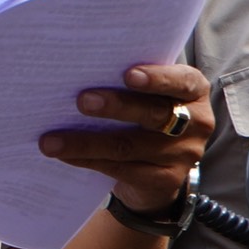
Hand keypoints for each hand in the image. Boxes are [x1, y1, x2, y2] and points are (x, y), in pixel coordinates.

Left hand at [38, 64, 213, 212]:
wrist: (158, 170)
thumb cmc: (144, 115)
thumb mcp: (147, 94)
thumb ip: (129, 81)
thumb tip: (77, 67)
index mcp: (193, 90)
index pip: (181, 81)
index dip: (156, 78)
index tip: (127, 74)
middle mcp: (197, 122)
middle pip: (153, 113)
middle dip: (115, 106)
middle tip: (82, 100)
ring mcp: (184, 155)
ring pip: (129, 146)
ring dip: (86, 142)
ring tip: (51, 140)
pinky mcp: (166, 181)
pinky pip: (121, 169)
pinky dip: (88, 160)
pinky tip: (63, 155)